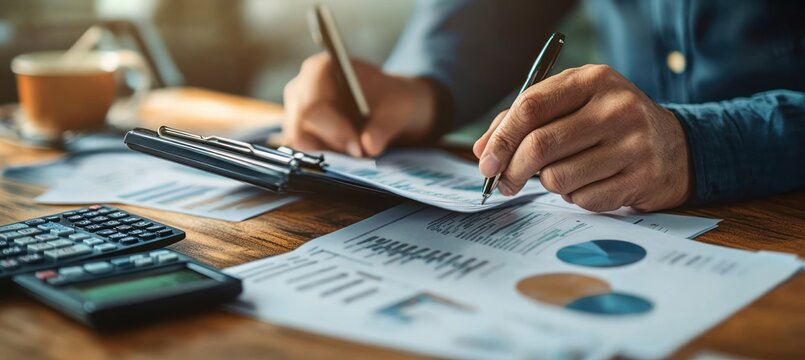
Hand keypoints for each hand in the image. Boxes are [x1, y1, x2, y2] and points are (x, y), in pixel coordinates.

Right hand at [283, 53, 437, 156]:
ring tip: (359, 150)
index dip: (334, 130)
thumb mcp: (400, 109)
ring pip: (301, 143)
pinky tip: (349, 154)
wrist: (392, 108)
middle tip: (361, 154)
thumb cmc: (393, 100)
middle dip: (332, 145)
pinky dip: (327, 158)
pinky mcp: (300, 132)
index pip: (313, 106)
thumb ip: (385, 126)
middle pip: (300, 127)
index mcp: (321, 70)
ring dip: (330, 153)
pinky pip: (305, 153)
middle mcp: (301, 89)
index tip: (359, 147)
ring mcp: (296, 112)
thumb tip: (369, 145)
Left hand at [473, 64, 691, 211]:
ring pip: (558, 177)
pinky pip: (584, 199)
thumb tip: (484, 151)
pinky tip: (590, 183)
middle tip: (504, 183)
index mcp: (593, 80)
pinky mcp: (642, 178)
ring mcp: (634, 144)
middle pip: (540, 145)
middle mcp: (616, 108)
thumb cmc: (609, 125)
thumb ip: (524, 120)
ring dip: (549, 183)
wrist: (676, 147)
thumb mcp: (573, 104)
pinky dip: (575, 197)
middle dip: (512, 170)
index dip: (501, 138)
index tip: (486, 162)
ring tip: (564, 174)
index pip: (531, 107)